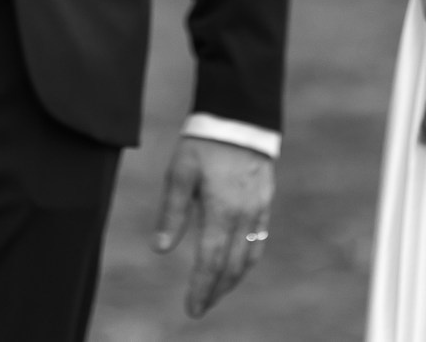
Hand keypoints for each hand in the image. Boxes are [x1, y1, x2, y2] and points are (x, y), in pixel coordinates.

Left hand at [152, 135, 273, 318]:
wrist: (240, 116)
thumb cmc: (203, 143)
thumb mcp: (180, 173)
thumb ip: (172, 213)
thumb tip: (161, 250)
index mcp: (220, 210)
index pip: (211, 261)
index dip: (201, 288)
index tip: (191, 309)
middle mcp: (243, 216)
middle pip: (232, 266)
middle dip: (215, 291)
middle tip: (201, 308)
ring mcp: (258, 210)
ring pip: (248, 258)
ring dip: (232, 280)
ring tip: (215, 293)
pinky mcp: (264, 203)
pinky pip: (259, 242)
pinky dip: (247, 261)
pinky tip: (236, 267)